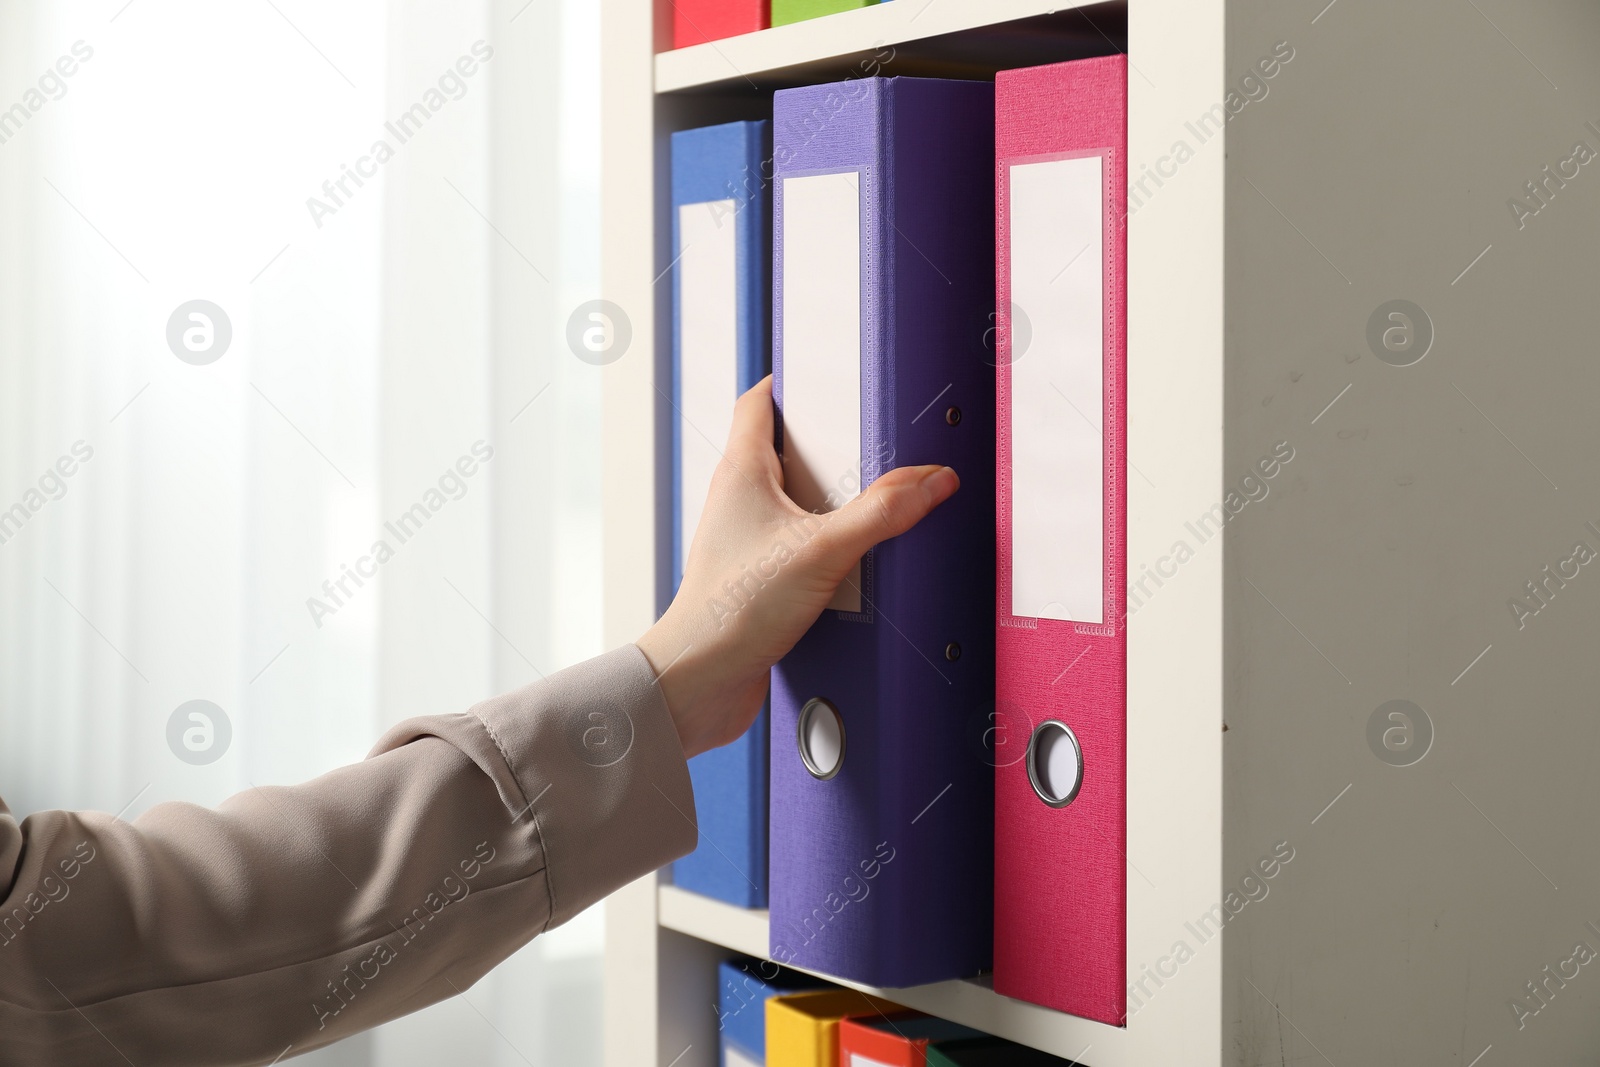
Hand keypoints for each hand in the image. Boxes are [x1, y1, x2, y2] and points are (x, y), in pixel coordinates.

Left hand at [637, 375, 958, 758]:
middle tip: (872, 439)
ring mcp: (746, 541)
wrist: (700, 681)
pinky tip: (858, 560)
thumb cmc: (729, 611)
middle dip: (830, 444)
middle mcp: (738, 500)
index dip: (792, 382)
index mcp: (741, 471)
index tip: (827, 375)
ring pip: (795, 502)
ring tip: (875, 499)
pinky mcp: (758, 580)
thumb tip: (930, 481)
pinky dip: (829, 546)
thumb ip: (881, 513)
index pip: (759, 402)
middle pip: (784, 450)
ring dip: (833, 501)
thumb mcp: (822, 550)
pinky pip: (799, 547)